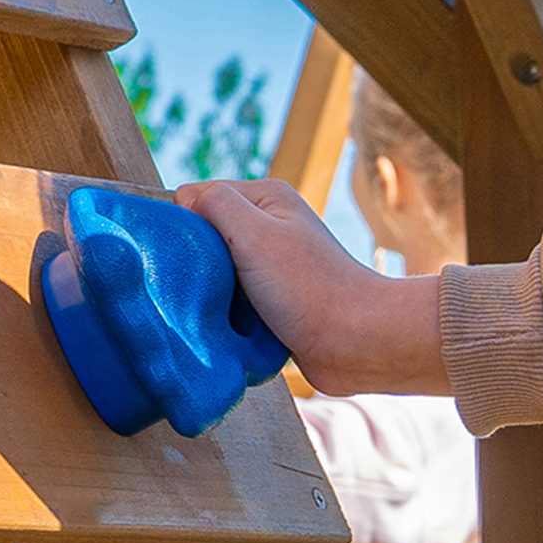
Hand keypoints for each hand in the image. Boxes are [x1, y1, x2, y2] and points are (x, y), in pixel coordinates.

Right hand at [175, 177, 447, 397]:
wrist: (360, 344)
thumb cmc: (309, 288)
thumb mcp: (254, 233)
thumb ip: (215, 205)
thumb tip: (182, 201)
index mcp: (265, 198)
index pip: (198, 197)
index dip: (183, 225)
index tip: (184, 258)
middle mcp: (269, 226)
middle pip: (205, 237)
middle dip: (194, 263)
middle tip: (194, 288)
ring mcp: (272, 266)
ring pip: (215, 274)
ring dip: (208, 294)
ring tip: (211, 312)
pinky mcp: (274, 302)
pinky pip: (231, 303)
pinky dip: (225, 316)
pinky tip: (226, 329)